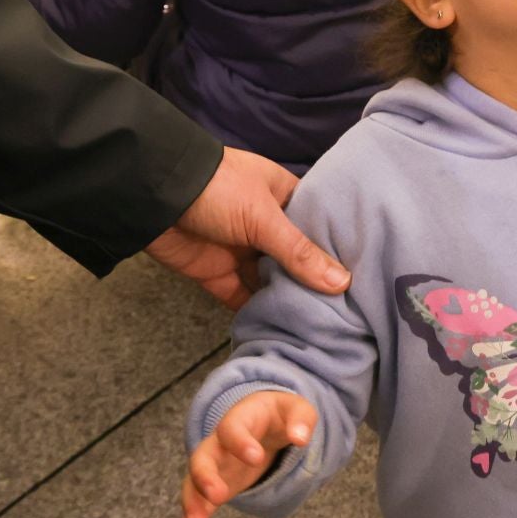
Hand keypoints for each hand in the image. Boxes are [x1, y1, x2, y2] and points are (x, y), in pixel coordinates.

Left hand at [143, 147, 349, 309]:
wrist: (152, 195)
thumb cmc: (215, 188)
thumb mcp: (264, 216)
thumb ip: (299, 252)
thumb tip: (342, 282)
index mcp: (282, 196)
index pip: (317, 226)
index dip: (337, 248)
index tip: (364, 274)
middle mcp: (265, 225)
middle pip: (296, 258)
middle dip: (314, 281)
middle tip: (349, 311)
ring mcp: (241, 250)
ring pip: (271, 281)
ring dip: (288, 299)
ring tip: (323, 326)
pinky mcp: (217, 274)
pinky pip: (242, 298)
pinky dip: (257, 313)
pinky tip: (282, 329)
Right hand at [173, 391, 317, 517]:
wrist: (262, 418)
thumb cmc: (278, 414)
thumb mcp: (296, 408)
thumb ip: (301, 420)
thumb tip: (301, 438)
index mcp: (238, 420)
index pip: (232, 428)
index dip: (241, 442)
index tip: (257, 457)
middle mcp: (218, 445)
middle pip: (201, 457)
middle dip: (206, 476)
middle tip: (218, 496)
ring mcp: (213, 468)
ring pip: (193, 485)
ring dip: (193, 504)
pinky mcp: (213, 488)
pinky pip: (196, 508)